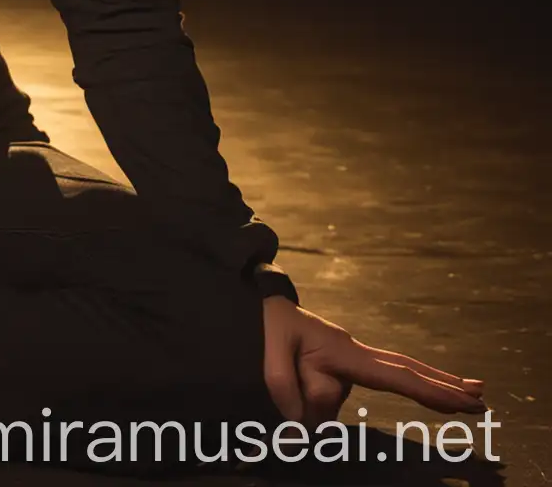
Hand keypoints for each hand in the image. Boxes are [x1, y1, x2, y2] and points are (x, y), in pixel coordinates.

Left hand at [261, 295, 486, 426]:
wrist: (262, 306)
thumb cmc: (271, 330)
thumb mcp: (272, 364)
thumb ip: (291, 400)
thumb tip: (307, 437)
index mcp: (347, 353)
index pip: (397, 376)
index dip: (432, 390)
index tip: (466, 399)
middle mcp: (354, 356)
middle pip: (407, 373)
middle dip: (443, 387)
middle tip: (482, 399)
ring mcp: (347, 364)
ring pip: (335, 403)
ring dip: (308, 402)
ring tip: (283, 370)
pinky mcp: (337, 370)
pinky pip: (326, 401)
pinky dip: (309, 401)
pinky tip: (294, 378)